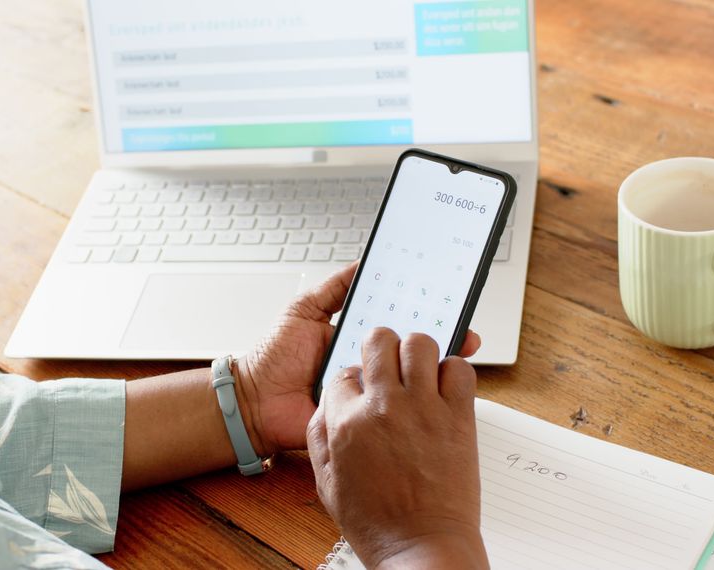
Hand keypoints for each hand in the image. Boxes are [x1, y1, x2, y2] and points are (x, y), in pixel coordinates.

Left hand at [236, 262, 481, 455]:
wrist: (253, 401)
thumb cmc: (273, 357)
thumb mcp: (302, 310)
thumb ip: (332, 289)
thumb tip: (361, 262)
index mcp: (357, 338)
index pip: (395, 323)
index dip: (419, 312)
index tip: (444, 300)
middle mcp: (367, 364)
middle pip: (408, 350)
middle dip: (436, 338)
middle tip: (460, 325)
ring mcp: (368, 391)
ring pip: (406, 379)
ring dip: (429, 368)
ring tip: (449, 350)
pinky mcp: (363, 417)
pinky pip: (389, 408)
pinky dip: (408, 400)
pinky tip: (425, 386)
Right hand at [306, 329, 488, 569]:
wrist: (422, 547)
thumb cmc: (379, 523)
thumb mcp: (327, 483)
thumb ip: (320, 437)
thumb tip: (327, 405)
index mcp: (347, 423)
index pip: (342, 373)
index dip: (352, 380)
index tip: (363, 390)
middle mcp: (383, 407)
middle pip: (378, 340)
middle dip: (380, 348)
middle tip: (388, 364)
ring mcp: (423, 408)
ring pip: (420, 343)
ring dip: (417, 351)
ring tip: (418, 370)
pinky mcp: (458, 416)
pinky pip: (459, 368)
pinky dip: (453, 371)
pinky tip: (445, 388)